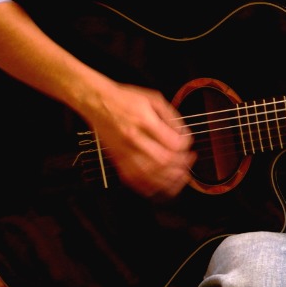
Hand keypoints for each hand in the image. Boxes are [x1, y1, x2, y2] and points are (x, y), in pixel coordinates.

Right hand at [86, 83, 194, 197]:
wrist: (97, 102)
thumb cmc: (124, 99)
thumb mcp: (153, 99)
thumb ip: (171, 117)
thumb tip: (183, 134)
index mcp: (144, 121)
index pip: (172, 143)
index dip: (185, 146)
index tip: (187, 144)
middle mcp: (133, 139)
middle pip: (163, 162)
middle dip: (181, 165)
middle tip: (188, 161)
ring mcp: (124, 152)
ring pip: (149, 176)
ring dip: (169, 180)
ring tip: (180, 176)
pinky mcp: (117, 160)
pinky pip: (134, 181)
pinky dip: (149, 187)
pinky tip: (161, 186)